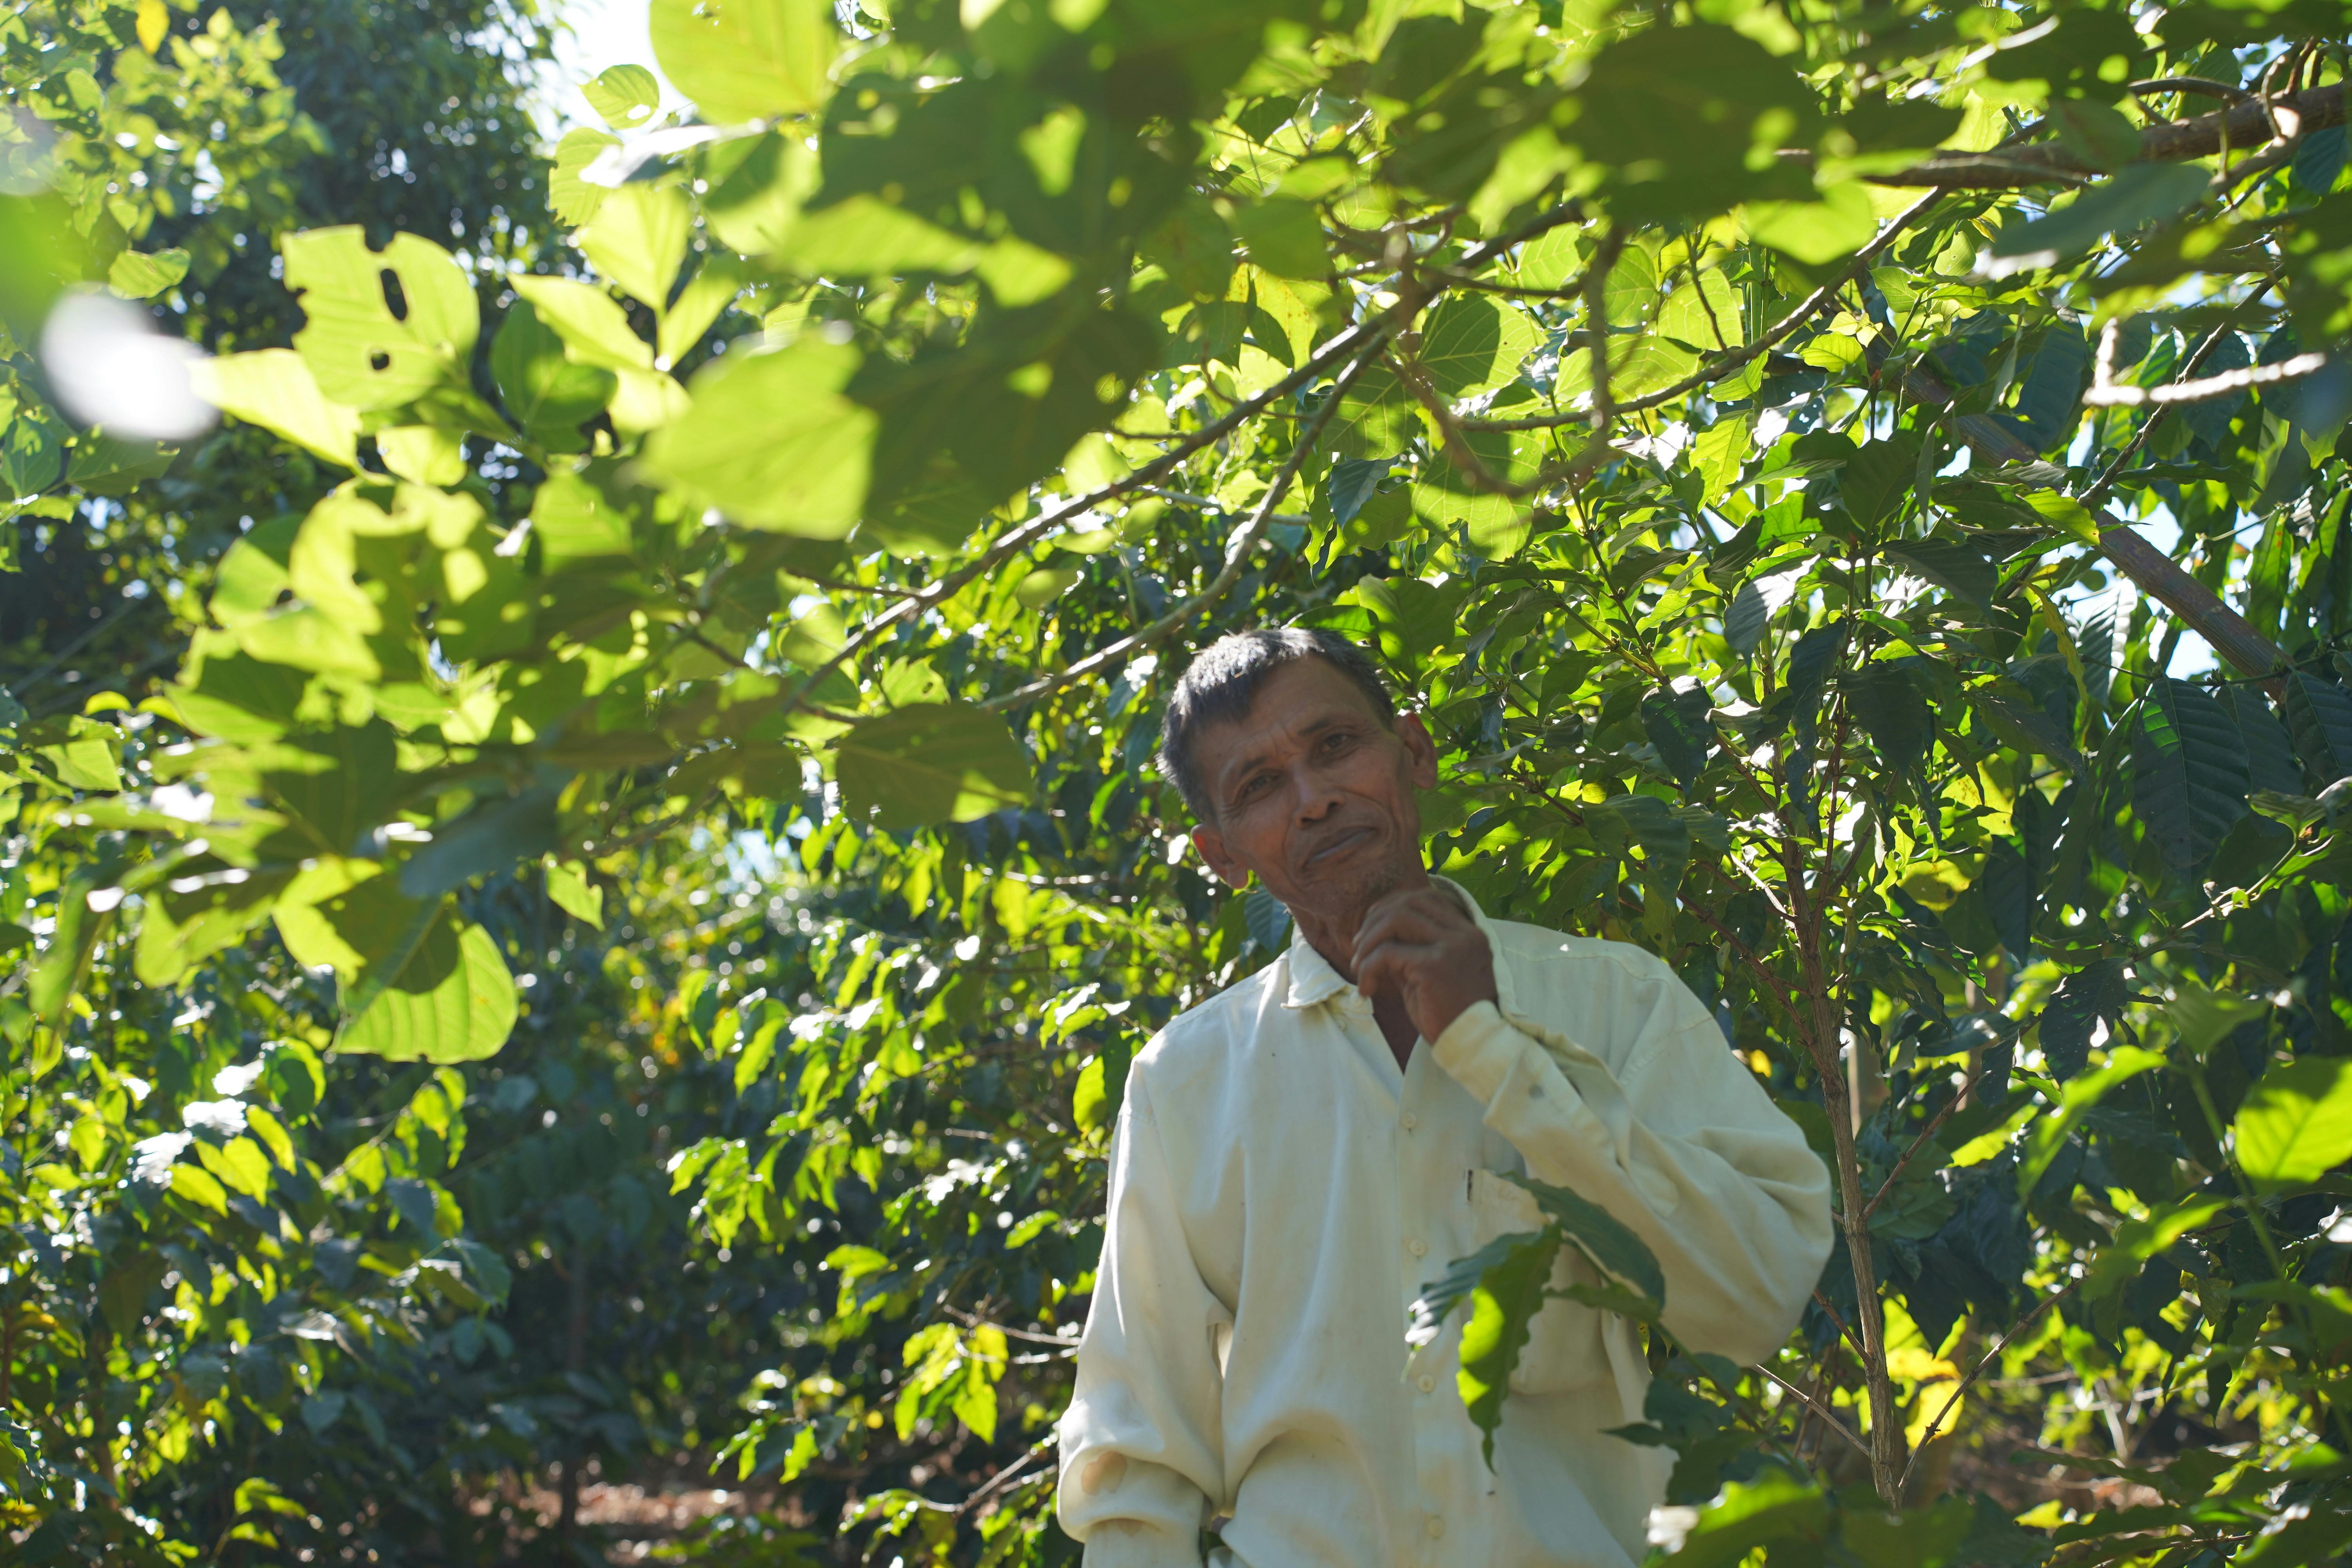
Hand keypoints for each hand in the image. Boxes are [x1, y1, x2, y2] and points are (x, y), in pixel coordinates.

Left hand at [1351, 886, 1497, 1043]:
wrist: (1473, 1046)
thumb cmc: (1451, 1015)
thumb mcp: (1432, 973)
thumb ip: (1412, 949)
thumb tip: (1375, 934)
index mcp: (1468, 933)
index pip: (1425, 898)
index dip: (1391, 907)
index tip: (1371, 931)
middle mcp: (1465, 934)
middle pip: (1408, 902)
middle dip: (1374, 922)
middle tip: (1358, 950)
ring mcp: (1452, 946)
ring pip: (1396, 919)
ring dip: (1369, 941)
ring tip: (1359, 967)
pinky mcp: (1435, 965)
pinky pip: (1387, 953)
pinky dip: (1368, 968)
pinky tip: (1367, 989)